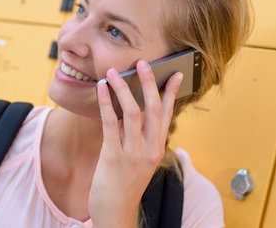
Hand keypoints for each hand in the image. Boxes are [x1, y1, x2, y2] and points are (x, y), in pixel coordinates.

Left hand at [89, 60, 182, 226]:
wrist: (115, 213)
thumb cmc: (124, 184)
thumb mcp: (137, 160)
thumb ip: (136, 136)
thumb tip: (127, 109)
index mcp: (157, 148)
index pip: (167, 115)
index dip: (171, 92)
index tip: (174, 74)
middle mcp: (150, 149)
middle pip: (154, 109)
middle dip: (149, 83)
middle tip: (142, 63)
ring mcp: (133, 153)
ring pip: (133, 112)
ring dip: (123, 88)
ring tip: (112, 72)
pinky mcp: (114, 157)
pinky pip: (110, 123)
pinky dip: (106, 103)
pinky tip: (101, 89)